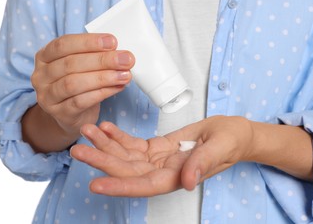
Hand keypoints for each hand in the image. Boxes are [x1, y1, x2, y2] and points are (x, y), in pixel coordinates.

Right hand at [31, 34, 134, 138]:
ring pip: (74, 84)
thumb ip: (95, 55)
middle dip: (102, 60)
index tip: (112, 41)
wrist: (71, 115)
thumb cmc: (79, 83)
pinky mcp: (59, 113)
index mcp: (44, 56)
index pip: (63, 44)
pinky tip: (118, 88)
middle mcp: (41, 75)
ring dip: (103, 78)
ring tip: (125, 75)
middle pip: (71, 64)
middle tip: (126, 60)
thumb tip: (122, 53)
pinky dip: (102, 93)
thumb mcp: (82, 65)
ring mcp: (47, 96)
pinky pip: (80, 102)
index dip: (88, 42)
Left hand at [70, 116, 254, 196]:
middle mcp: (163, 172)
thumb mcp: (220, 148)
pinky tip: (106, 127)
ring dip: (104, 144)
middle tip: (78, 149)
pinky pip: (133, 143)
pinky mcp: (157, 147)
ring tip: (87, 130)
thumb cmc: (231, 140)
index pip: (144, 185)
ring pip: (125, 155)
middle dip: (102, 160)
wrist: (234, 133)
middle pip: (127, 169)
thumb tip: (187, 183)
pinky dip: (118, 136)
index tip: (96, 184)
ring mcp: (158, 160)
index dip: (120, 186)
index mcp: (177, 177)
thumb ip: (202, 163)